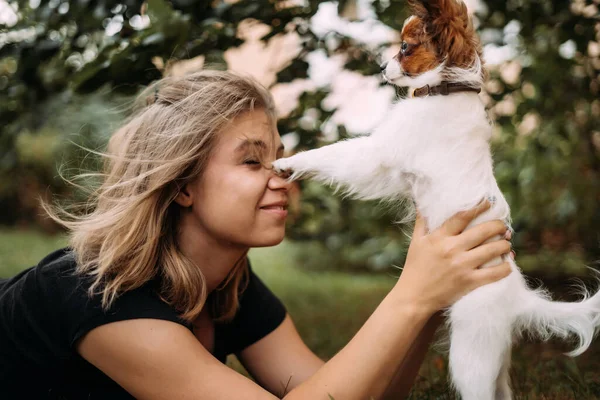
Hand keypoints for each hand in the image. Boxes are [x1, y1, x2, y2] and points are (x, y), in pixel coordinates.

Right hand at [394, 201, 511, 314]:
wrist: (414, 297)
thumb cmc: (414, 268)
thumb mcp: (416, 242)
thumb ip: (422, 222)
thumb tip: (423, 204)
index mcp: (439, 237)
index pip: (463, 216)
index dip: (479, 206)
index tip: (489, 203)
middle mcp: (452, 249)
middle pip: (484, 231)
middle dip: (499, 226)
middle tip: (503, 227)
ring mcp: (462, 266)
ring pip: (494, 250)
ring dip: (505, 245)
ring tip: (506, 244)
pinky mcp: (469, 282)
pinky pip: (495, 273)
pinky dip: (506, 267)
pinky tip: (507, 264)